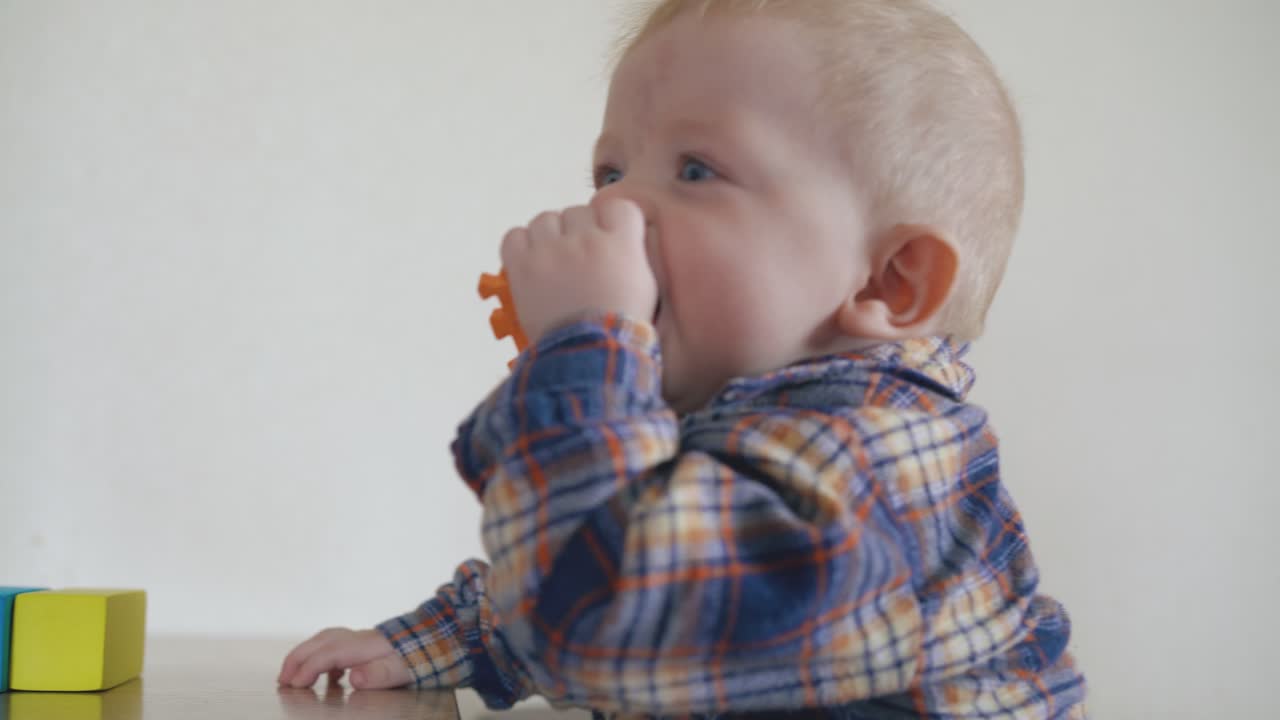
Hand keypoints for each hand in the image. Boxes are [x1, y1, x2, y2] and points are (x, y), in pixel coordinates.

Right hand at [277, 628, 411, 689]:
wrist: (443, 638)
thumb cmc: (423, 656)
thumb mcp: (404, 669)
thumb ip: (378, 674)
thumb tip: (353, 677)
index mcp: (367, 645)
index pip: (328, 654)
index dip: (307, 669)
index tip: (294, 686)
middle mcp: (362, 638)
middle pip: (321, 641)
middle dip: (297, 658)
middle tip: (283, 679)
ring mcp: (365, 639)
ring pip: (327, 640)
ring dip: (307, 655)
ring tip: (295, 675)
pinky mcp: (371, 644)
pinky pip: (339, 645)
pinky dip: (325, 657)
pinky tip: (330, 677)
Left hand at [501, 196, 657, 343]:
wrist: (588, 355)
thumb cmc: (621, 328)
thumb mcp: (645, 286)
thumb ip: (633, 253)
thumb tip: (619, 236)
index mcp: (621, 244)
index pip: (618, 206)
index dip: (611, 221)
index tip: (608, 237)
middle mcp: (586, 240)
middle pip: (578, 211)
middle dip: (579, 232)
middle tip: (579, 260)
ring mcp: (552, 251)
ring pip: (546, 219)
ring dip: (550, 236)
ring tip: (554, 261)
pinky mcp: (522, 266)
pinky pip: (514, 235)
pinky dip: (521, 245)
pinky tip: (531, 262)